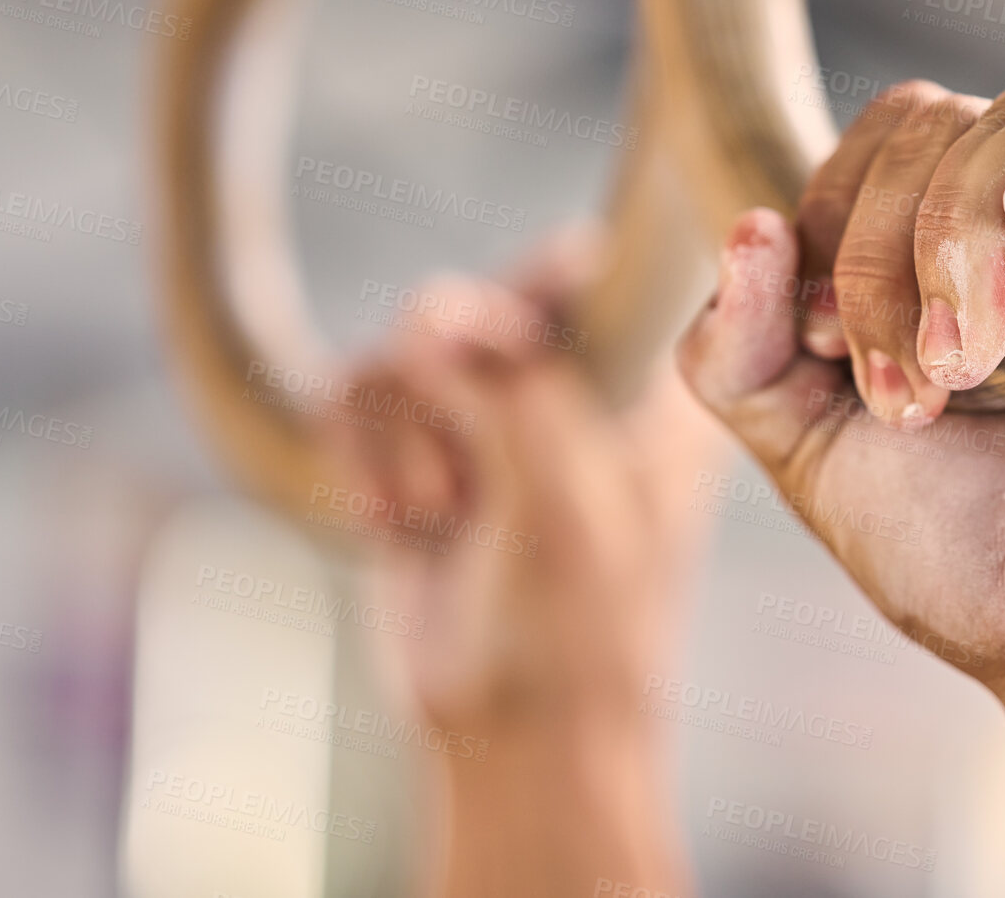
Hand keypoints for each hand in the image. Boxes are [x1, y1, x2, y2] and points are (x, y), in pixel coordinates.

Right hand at [323, 229, 717, 897]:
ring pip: (409, 344)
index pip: (596, 267)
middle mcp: (570, 384)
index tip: (515, 350)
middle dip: (459, 376)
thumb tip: (439, 306)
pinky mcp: (417, 450)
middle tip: (476, 460)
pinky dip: (365, 457)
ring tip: (447, 513)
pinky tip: (403, 524)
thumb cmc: (577, 625)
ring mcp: (489, 416)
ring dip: (411, 434)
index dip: (543, 283)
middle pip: (488, 294)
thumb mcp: (567, 496)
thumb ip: (514, 386)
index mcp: (649, 382)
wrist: (518, 736)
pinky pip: (354, 391)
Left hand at [678, 54, 1004, 894]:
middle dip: (881, 254)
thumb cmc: (977, 561)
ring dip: (955, 239)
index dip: (830, 222)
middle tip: (908, 391)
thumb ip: (743, 349)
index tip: (827, 353)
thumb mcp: (816, 449)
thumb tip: (742, 224)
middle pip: (937, 123)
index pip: (887, 141)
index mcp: (983, 247)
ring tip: (973, 368)